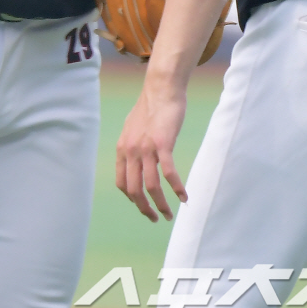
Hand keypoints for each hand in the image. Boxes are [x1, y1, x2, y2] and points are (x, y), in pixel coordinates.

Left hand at [116, 78, 188, 221]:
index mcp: (122, 149)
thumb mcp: (132, 128)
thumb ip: (131, 145)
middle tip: (157, 218)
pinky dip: (176, 188)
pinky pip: (168, 173)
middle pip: (134, 190)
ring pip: (150, 186)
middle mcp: (130, 151)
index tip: (143, 205)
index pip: (122, 182)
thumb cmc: (149, 108)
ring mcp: (145, 148)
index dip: (132, 198)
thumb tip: (134, 160)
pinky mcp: (162, 144)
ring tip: (170, 214)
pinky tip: (184, 197)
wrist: (160, 90)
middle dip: (145, 209)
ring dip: (160, 204)